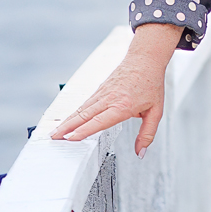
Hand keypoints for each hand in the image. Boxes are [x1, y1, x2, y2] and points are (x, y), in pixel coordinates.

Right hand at [50, 32, 177, 153]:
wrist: (145, 59)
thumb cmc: (151, 84)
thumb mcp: (156, 112)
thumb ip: (147, 134)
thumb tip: (141, 153)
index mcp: (123, 105)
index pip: (100, 121)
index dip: (84, 130)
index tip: (70, 138)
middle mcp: (109, 98)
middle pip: (84, 115)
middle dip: (67, 128)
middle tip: (54, 138)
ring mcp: (102, 92)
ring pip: (81, 109)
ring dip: (67, 121)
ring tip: (55, 132)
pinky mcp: (99, 89)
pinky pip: (85, 103)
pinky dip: (74, 113)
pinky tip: (67, 121)